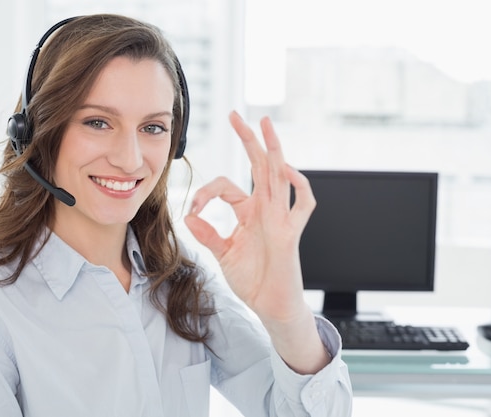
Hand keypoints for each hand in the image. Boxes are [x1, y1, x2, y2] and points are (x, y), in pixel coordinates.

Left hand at [184, 111, 315, 323]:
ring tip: (266, 125)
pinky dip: (298, 186)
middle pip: (258, 166)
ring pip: (279, 175)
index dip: (206, 193)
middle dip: (248, 140)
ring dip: (273, 149)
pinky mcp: (292, 232)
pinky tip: (286, 170)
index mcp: (248, 212)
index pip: (226, 187)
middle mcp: (266, 209)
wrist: (270, 306)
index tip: (193, 209)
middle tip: (236, 115)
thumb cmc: (252, 280)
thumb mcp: (223, 254)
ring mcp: (280, 217)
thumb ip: (207, 235)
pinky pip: (303, 204)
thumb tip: (187, 216)